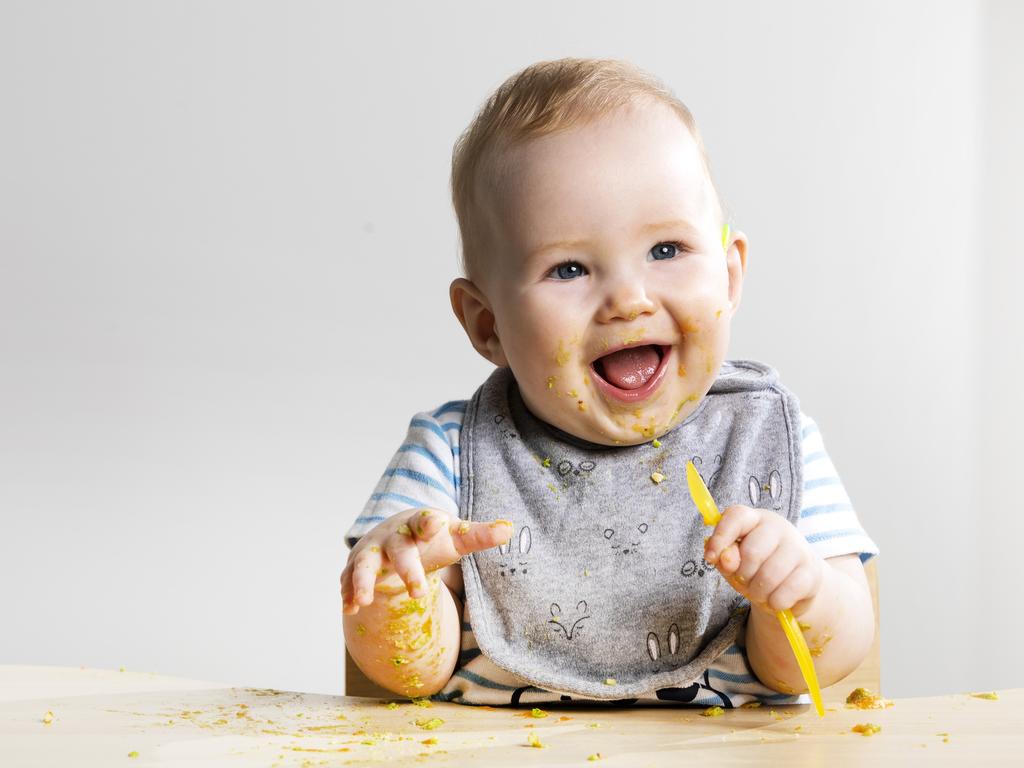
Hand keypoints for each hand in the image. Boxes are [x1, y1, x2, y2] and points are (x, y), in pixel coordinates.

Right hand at [340, 508, 512, 614]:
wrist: (396, 533)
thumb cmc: (432, 538)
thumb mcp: (456, 536)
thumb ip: (480, 535)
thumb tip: (509, 529)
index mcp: (420, 525)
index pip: (426, 520)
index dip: (431, 522)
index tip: (438, 523)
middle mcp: (393, 536)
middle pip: (399, 549)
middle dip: (406, 569)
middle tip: (418, 593)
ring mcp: (372, 551)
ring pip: (363, 563)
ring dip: (362, 581)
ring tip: (364, 601)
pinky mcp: (356, 567)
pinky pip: (347, 579)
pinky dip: (347, 593)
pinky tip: (350, 609)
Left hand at [703, 504, 824, 615]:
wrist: (793, 584)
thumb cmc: (756, 568)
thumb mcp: (734, 561)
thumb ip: (724, 557)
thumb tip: (725, 558)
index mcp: (755, 518)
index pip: (737, 517)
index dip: (721, 537)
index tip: (710, 558)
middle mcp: (779, 527)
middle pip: (752, 552)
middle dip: (742, 575)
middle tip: (745, 581)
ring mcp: (799, 548)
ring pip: (769, 575)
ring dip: (757, 593)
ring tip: (759, 592)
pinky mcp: (812, 572)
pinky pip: (784, 594)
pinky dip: (774, 603)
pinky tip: (775, 599)